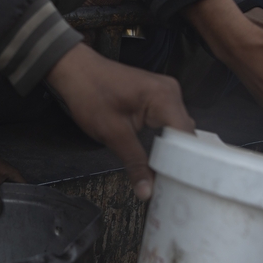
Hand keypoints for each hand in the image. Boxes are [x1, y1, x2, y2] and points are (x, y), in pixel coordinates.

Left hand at [46, 43, 194, 199]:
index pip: (187, 136)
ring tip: (170, 177)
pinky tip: (161, 158)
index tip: (183, 186)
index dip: (187, 163)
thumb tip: (148, 193)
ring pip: (177, 128)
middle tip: (176, 187)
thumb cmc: (91, 97)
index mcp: (165, 97)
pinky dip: (165, 139)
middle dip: (180, 159)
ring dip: (173, 150)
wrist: (74, 69)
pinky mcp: (156, 95)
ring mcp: (165, 91)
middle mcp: (171, 92)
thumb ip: (135, 163)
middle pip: (185, 133)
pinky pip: (168, 120)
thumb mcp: (113, 134)